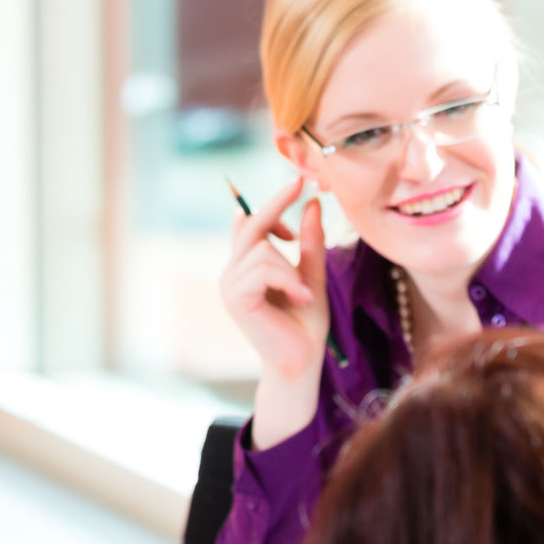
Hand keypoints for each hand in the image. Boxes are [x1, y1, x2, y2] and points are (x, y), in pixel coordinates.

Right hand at [220, 176, 329, 449]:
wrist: (301, 363)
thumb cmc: (305, 326)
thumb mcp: (312, 276)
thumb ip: (310, 243)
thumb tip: (313, 204)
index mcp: (247, 267)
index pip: (251, 224)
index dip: (271, 201)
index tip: (296, 181)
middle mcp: (233, 273)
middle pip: (252, 226)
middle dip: (277, 207)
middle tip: (301, 185)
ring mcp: (230, 285)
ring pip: (262, 248)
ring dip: (290, 267)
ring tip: (303, 294)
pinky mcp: (236, 298)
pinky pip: (263, 268)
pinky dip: (287, 279)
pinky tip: (297, 298)